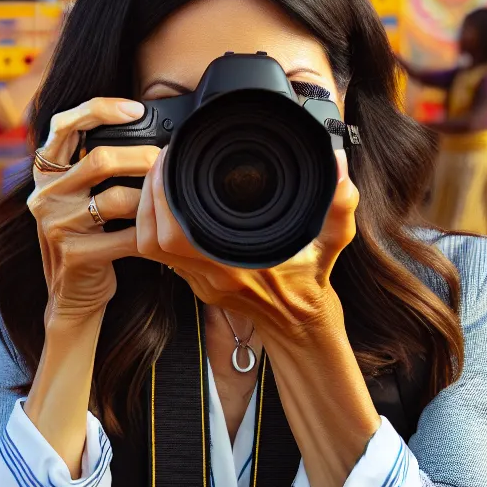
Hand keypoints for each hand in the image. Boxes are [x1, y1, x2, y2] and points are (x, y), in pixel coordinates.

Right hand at [27, 97, 154, 321]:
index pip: (63, 124)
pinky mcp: (75, 255)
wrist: (73, 294)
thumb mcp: (80, 194)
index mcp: (46, 172)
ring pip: (115, 199)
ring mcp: (56, 226)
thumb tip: (145, 127)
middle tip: (168, 160)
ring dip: (150, 199)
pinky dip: (149, 235)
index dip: (98, 109)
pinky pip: (124, 237)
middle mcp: (45, 194)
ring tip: (168, 200)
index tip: (136, 109)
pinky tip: (163, 234)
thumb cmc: (88, 235)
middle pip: (99, 160)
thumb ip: (95, 163)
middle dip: (142, 157)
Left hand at [134, 145, 358, 344]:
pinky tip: (168, 200)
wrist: (302, 325)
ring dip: (146, 211)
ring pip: (149, 248)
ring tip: (159, 176)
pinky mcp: (197, 282)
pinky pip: (161, 254)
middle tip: (161, 160)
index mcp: (234, 266)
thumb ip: (340, 205)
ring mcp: (200, 281)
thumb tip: (339, 165)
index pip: (175, 235)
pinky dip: (156, 225)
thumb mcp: (333, 241)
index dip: (162, 196)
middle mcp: (211, 276)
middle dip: (148, 195)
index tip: (170, 160)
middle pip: (151, 239)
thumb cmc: (312, 283)